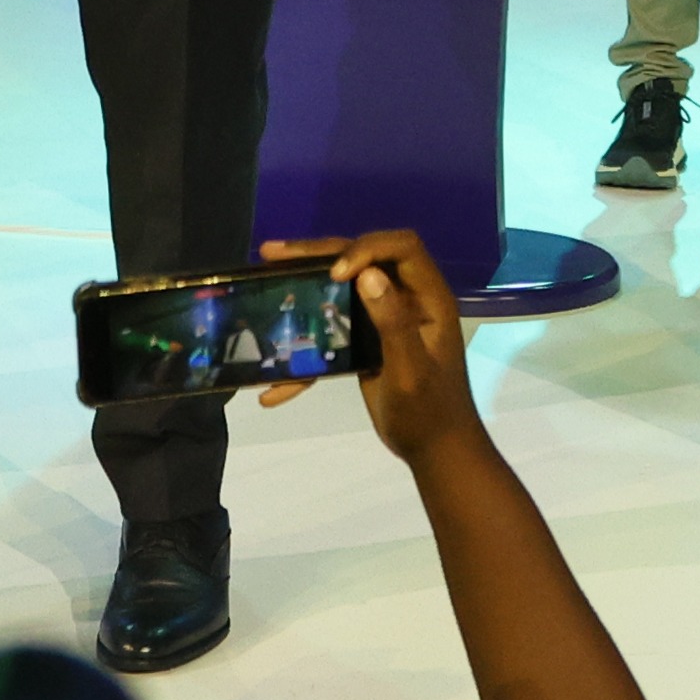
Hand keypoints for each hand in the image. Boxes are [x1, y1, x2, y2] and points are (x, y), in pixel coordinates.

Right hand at [253, 230, 481, 463]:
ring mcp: (385, 318)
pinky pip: (334, 330)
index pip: (401, 248)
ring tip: (264, 274)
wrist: (435, 451)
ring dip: (305, 283)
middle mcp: (407, 299)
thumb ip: (393, 323)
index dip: (366, 249)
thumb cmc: (430, 412)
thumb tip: (367, 273)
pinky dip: (306, 350)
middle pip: (363, 259)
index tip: (334, 273)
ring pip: (343, 288)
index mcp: (428, 298)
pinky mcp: (367, 341)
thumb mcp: (411, 371)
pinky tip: (273, 389)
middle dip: (318, 254)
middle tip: (271, 253)